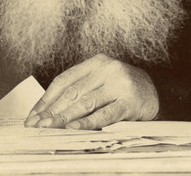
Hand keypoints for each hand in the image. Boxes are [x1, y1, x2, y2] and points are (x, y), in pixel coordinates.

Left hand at [23, 54, 157, 129]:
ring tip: (48, 128)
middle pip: (72, 92)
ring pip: (85, 102)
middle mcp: (107, 69)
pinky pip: (104, 114)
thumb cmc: (123, 90)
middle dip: (51, 111)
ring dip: (63, 117)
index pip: (64, 81)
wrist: (157, 93)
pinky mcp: (129, 101)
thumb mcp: (102, 82)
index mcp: (96, 62)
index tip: (33, 115)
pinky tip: (73, 128)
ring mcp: (119, 84)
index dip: (46, 99)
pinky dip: (87, 122)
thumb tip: (47, 112)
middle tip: (36, 125)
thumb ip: (81, 90)